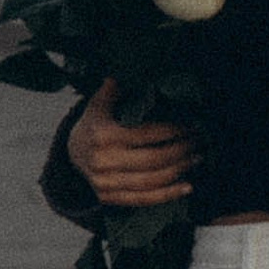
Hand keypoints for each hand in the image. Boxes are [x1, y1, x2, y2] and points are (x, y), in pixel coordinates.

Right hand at [69, 77, 197, 210]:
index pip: (147, 134)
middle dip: (181, 151)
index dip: (173, 131)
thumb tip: (130, 69)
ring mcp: (106, 183)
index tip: (192, 126)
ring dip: (179, 171)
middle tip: (199, 142)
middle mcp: (104, 161)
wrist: (70, 156)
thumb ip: (113, 89)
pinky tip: (187, 187)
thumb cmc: (92, 125)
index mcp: (104, 135)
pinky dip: (168, 195)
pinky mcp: (110, 199)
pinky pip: (144, 199)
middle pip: (153, 159)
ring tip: (196, 159)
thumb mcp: (98, 104)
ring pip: (151, 181)